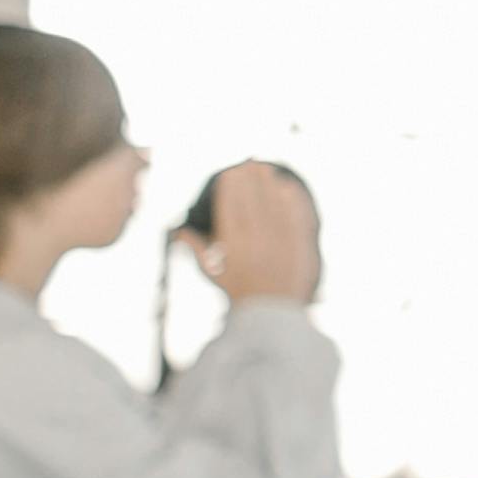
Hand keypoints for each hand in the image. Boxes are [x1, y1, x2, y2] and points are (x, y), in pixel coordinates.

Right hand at [194, 162, 317, 303]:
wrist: (272, 316)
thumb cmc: (238, 293)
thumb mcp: (212, 274)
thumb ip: (197, 249)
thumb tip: (179, 231)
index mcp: (233, 247)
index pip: (231, 209)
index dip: (231, 188)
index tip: (230, 172)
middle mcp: (256, 242)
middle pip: (253, 202)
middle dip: (249, 179)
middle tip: (247, 162)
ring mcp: (280, 243)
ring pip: (274, 206)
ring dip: (269, 184)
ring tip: (264, 168)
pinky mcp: (299, 247)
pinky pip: (296, 218)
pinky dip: (291, 202)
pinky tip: (287, 188)